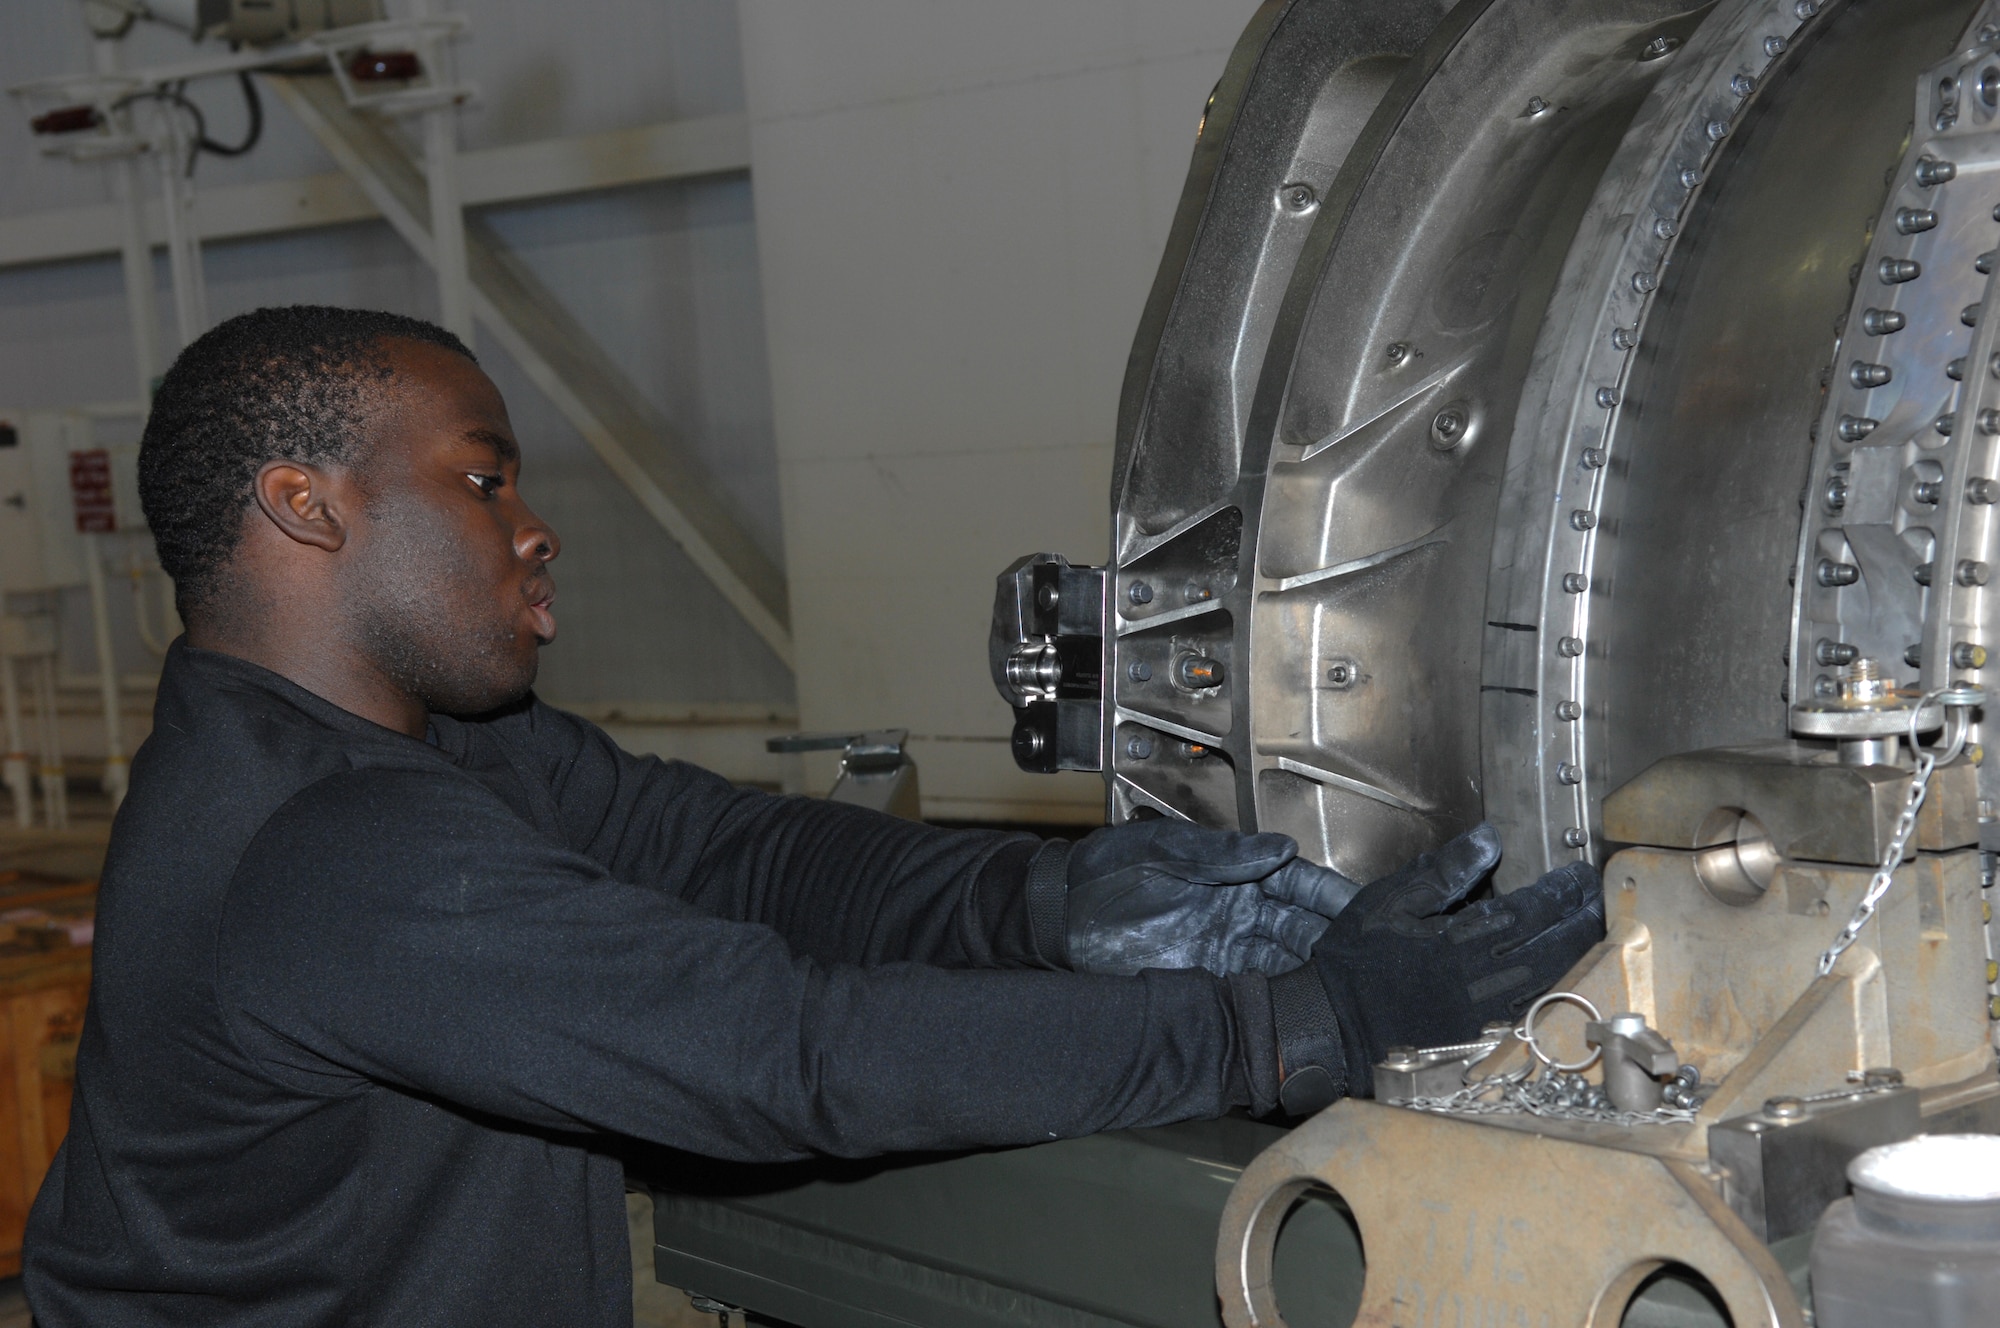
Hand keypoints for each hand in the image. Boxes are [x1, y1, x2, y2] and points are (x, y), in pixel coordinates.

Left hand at [1054, 820, 1362, 976]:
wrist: (1061, 914)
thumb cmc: (1106, 870)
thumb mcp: (1164, 849)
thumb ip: (1224, 853)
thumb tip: (1281, 847)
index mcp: (1237, 874)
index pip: (1299, 883)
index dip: (1332, 896)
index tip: (1363, 909)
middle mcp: (1240, 913)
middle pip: (1302, 928)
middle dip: (1336, 942)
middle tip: (1369, 960)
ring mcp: (1225, 949)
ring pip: (1286, 964)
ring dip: (1315, 976)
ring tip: (1348, 991)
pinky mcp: (1206, 981)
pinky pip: (1252, 993)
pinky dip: (1278, 1002)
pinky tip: (1303, 1011)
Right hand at [1268, 824, 1603, 1112]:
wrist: (1336, 1024)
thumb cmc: (1356, 960)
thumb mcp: (1389, 901)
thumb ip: (1443, 871)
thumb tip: (1488, 838)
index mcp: (1461, 941)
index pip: (1531, 910)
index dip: (1561, 892)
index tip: (1579, 875)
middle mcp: (1482, 979)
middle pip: (1553, 947)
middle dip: (1582, 920)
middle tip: (1599, 898)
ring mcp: (1486, 1013)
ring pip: (1551, 979)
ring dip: (1578, 952)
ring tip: (1591, 928)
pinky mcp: (1482, 1035)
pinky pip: (1534, 1007)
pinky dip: (1557, 984)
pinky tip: (1562, 969)